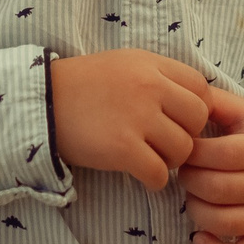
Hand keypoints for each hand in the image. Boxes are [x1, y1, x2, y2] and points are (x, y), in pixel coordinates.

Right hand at [49, 50, 212, 190]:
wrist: (42, 101)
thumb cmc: (84, 85)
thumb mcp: (126, 63)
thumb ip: (160, 77)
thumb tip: (196, 103)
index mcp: (151, 65)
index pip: (202, 89)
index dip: (195, 109)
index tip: (178, 120)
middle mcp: (149, 87)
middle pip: (198, 119)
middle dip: (187, 135)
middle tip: (164, 142)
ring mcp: (137, 118)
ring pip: (183, 150)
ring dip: (170, 160)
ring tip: (149, 156)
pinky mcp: (122, 148)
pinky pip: (159, 174)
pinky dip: (153, 180)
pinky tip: (139, 172)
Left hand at [179, 86, 243, 243]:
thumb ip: (216, 103)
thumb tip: (183, 97)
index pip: (223, 154)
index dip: (193, 153)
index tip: (184, 149)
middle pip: (219, 189)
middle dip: (190, 181)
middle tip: (184, 173)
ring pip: (224, 223)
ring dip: (196, 211)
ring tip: (193, 196)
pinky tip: (200, 237)